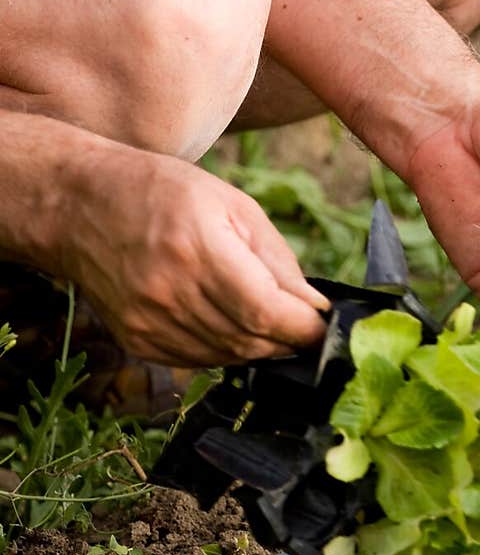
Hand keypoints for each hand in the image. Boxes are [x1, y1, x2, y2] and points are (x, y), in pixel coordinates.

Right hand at [62, 147, 328, 364]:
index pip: (265, 311)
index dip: (304, 328)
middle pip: (250, 340)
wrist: (80, 206)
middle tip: (303, 324)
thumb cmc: (163, 192)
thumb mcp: (232, 204)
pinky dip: (226, 350)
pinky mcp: (137, 340)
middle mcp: (169, 291)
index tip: (324, 325)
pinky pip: (198, 362)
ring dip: (259, 346)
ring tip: (268, 320)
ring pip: (228, 357)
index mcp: (197, 248)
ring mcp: (148, 321)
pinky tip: (230, 325)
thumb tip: (315, 307)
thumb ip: (277, 259)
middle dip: (288, 339)